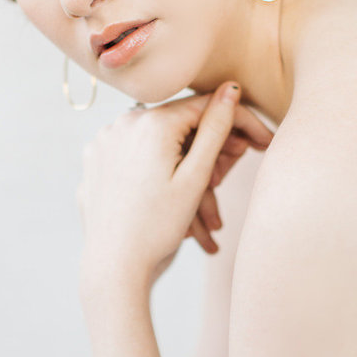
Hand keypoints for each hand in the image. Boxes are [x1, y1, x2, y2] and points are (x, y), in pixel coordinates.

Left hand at [78, 83, 272, 294]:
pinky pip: (133, 156)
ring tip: (200, 204)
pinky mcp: (94, 160)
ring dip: (183, 166)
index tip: (262, 141)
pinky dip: (155, 171)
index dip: (238, 122)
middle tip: (228, 180)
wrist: (113, 267)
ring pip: (157, 143)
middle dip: (209, 151)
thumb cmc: (157, 228)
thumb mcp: (195, 178)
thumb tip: (231, 88)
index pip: (204, 107)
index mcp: (150, 123)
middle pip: (179, 127)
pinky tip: (167, 197)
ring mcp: (104, 141)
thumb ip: (215, 129)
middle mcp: (122, 123)